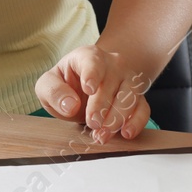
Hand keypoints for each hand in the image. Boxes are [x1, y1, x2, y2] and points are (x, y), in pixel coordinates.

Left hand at [36, 43, 151, 142]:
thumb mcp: (48, 85)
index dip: (92, 74)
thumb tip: (70, 105)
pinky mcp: (137, 98)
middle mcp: (112, 64)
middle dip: (102, 106)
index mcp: (88, 56)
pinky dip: (137, 121)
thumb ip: (53, 91)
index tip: (88, 89)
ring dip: (117, 118)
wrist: (84, 88)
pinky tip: (126, 133)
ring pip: (130, 95)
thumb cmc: (65, 83)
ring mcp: (127, 80)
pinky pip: (143, 108)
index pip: (93, 61)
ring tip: (102, 135)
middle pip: (112, 82)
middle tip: (92, 124)